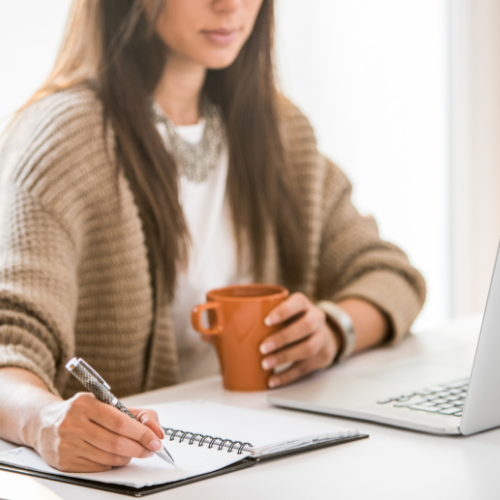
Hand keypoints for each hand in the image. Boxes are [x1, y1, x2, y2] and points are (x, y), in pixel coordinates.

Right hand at [33, 393, 164, 471]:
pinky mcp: (64, 462)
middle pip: (115, 443)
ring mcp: (66, 444)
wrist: (44, 423)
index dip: (142, 434)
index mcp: (86, 404)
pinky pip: (97, 468)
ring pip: (107, 458)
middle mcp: (73, 423)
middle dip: (138, 448)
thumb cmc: (82, 412)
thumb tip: (157, 431)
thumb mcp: (107, 404)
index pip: (120, 422)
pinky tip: (115, 457)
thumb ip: (137, 414)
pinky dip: (112, 464)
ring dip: (127, 457)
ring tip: (133, 452)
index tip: (156, 440)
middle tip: (150, 449)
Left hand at [259, 293, 338, 387]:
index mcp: (303, 304)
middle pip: (306, 326)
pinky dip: (287, 375)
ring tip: (265, 363)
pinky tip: (273, 379)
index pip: (298, 302)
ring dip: (285, 357)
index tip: (266, 321)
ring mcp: (321, 338)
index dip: (283, 311)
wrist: (322, 334)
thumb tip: (221, 331)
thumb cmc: (292, 321)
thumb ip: (259, 317)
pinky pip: (305, 368)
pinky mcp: (321, 357)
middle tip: (263, 347)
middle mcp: (316, 318)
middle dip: (283, 337)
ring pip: (308, 348)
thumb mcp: (283, 313)